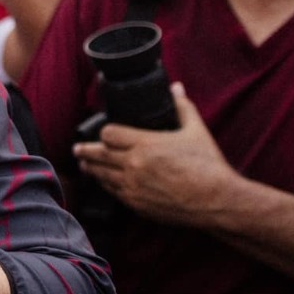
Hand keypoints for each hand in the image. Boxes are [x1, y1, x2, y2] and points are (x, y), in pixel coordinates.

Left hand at [73, 84, 236, 225]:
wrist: (217, 201)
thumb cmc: (208, 166)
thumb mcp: (196, 131)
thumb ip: (182, 107)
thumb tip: (175, 88)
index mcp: (145, 144)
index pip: (109, 134)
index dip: (104, 132)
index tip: (103, 133)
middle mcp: (133, 164)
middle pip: (98, 154)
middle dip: (86, 151)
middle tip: (77, 149)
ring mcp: (133, 186)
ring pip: (102, 175)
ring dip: (91, 168)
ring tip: (84, 164)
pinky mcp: (137, 204)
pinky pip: (113, 192)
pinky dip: (106, 185)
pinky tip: (104, 182)